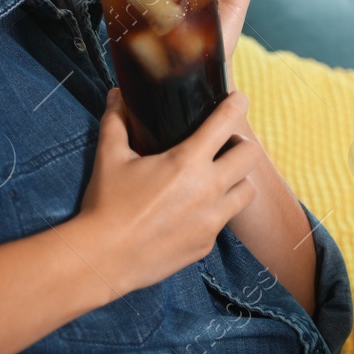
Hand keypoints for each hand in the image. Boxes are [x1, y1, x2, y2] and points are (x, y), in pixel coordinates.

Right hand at [76, 88, 265, 295]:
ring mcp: (211, 220)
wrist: (103, 258)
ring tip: (217, 178)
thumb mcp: (109, 157)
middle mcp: (208, 189)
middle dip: (240, 145)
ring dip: (237, 180)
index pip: (226, 122)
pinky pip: (223, 221)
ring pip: (247, 191)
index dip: (237, 104)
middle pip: (250, 156)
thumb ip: (116, 121)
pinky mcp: (206, 244)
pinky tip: (193, 211)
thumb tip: (115, 95)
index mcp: (187, 161)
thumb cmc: (107, 205)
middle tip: (223, 145)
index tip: (238, 100)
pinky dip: (215, 211)